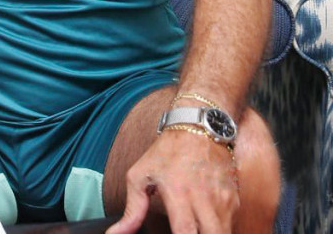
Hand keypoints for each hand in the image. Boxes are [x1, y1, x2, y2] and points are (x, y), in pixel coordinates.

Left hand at [107, 130, 238, 233]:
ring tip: (194, 228)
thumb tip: (116, 233)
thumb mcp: (140, 175)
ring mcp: (223, 199)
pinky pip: (230, 223)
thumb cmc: (166, 152)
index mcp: (179, 193)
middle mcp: (205, 199)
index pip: (186, 232)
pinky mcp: (235, 199)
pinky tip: (205, 223)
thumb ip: (132, 209)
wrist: (198, 127)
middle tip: (186, 233)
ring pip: (224, 232)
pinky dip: (218, 228)